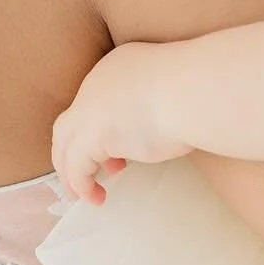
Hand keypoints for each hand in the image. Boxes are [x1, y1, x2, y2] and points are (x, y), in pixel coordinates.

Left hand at [51, 41, 192, 204]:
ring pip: (65, 142)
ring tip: (86, 193)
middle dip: (75, 151)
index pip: (96, 101)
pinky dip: (81, 183)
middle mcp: (97, 84)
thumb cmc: (198, 87)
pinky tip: (95, 197)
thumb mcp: (173, 90)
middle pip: (71, 122)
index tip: (117, 156)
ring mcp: (91, 108)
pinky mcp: (94, 135)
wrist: (195, 88)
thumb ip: (158, 106)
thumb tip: (158, 129)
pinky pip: (75, 166)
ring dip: (72, 171)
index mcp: (118, 67)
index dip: (100, 131)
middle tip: (91, 174)